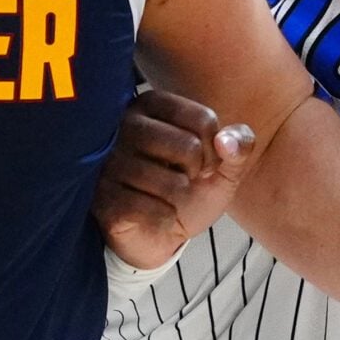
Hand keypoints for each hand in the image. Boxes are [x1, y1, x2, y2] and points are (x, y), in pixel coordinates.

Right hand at [91, 90, 253, 272]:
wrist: (157, 234)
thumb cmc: (185, 191)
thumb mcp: (221, 168)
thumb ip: (238, 146)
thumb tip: (228, 142)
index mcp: (152, 105)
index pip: (204, 119)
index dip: (215, 150)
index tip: (202, 164)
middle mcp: (124, 124)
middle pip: (187, 147)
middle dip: (197, 173)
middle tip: (185, 182)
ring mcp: (108, 160)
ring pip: (167, 181)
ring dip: (179, 198)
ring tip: (168, 198)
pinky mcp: (101, 196)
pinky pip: (146, 208)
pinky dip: (163, 218)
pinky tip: (156, 215)